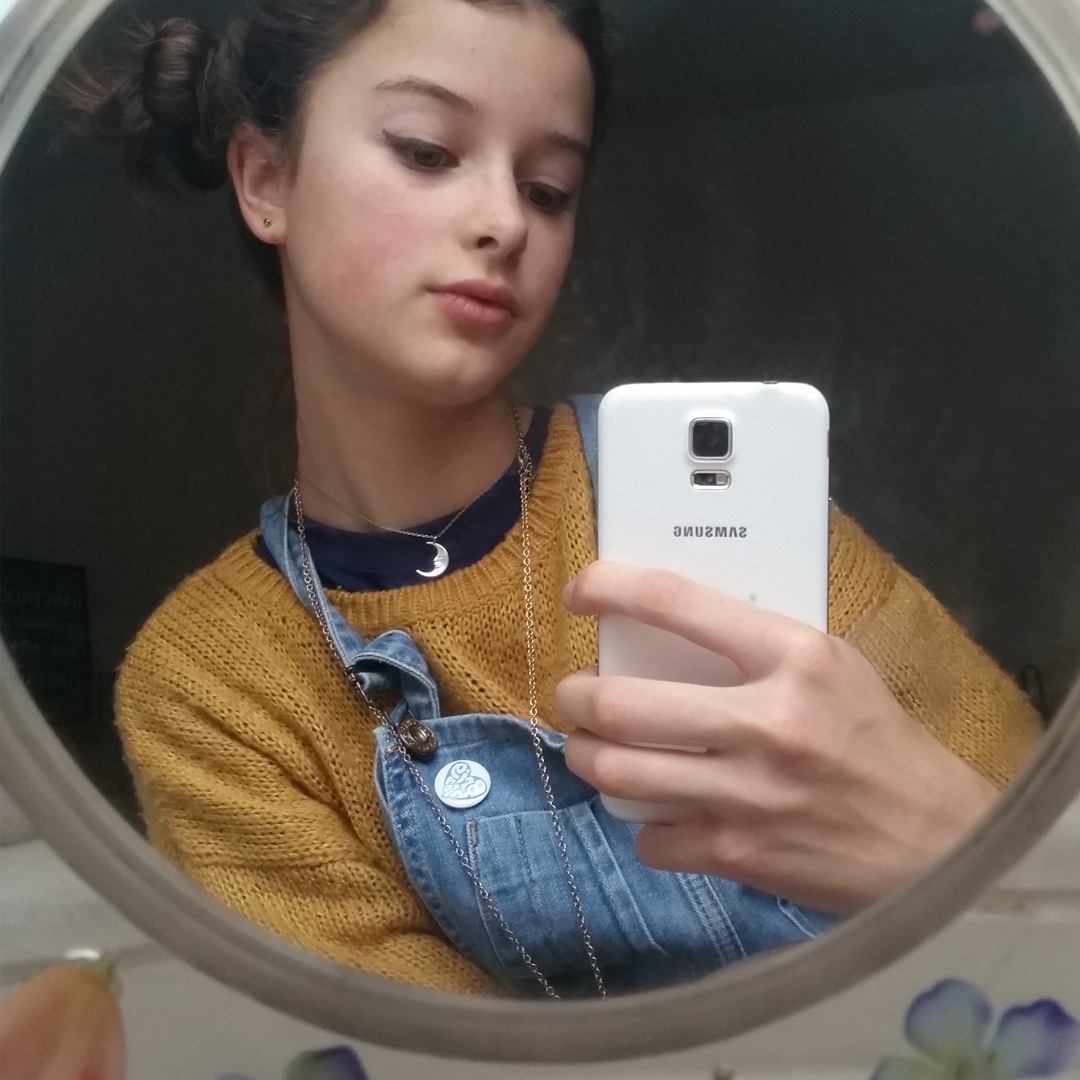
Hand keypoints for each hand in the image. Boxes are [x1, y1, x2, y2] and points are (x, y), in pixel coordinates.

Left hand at [557, 562, 998, 914]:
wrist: (937, 843)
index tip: (580, 591)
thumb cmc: (880, 742)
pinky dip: (645, 825)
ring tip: (590, 747)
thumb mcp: (834, 667)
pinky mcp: (738, 854)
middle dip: (575, 697)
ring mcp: (749, 794)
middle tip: (573, 694)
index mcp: (795, 656)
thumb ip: (757, 647)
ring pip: (618, 772)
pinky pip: (651, 837)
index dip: (611, 588)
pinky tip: (662, 813)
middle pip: (621, 703)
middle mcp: (768, 722)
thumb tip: (668, 630)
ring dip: (586, 757)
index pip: (676, 602)